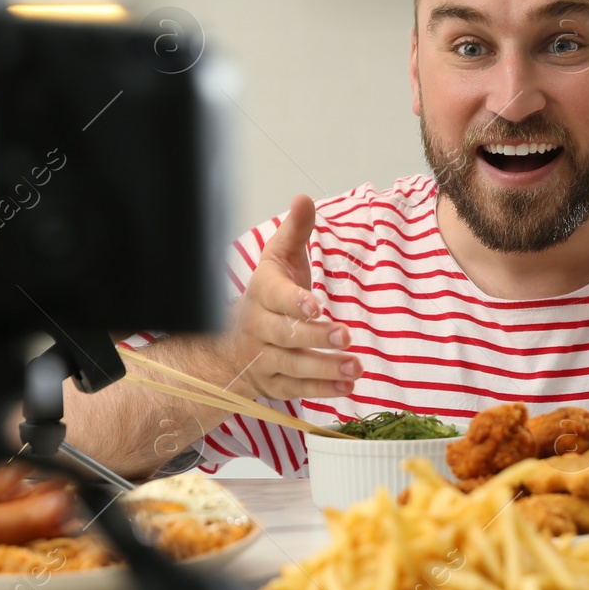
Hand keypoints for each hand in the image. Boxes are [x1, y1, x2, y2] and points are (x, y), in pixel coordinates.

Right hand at [224, 194, 360, 400]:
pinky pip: (296, 390)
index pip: (276, 298)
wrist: (231, 340)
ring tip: (356, 368)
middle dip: (315, 338)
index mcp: (262, 294)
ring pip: (292, 366)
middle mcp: (259, 328)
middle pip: (285, 335)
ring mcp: (264, 358)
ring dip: (325, 369)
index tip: (316, 306)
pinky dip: (322, 390)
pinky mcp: (273, 383)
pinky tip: (348, 387)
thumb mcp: (278, 258)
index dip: (295, 302)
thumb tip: (304, 198)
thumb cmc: (268, 294)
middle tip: (346, 337)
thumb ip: (296, 231)